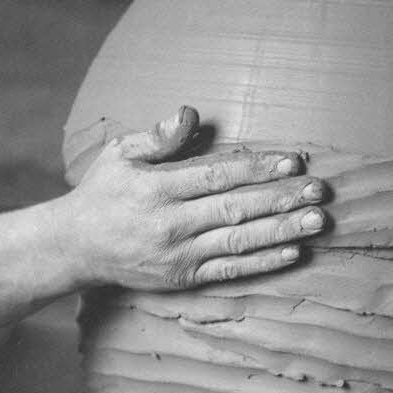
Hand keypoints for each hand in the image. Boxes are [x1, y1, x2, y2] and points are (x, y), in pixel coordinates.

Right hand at [60, 106, 327, 289]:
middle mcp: (170, 224)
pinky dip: (263, 263)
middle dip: (280, 198)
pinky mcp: (183, 279)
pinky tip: (292, 252)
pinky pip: (230, 271)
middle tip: (318, 190)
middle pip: (235, 209)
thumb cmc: (103, 192)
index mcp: (157, 189)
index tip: (292, 160)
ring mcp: (179, 255)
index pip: (216, 176)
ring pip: (239, 242)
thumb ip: (157, 136)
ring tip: (317, 221)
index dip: (257, 168)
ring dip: (282, 231)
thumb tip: (190, 113)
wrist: (74, 248)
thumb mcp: (120, 153)